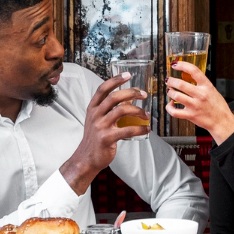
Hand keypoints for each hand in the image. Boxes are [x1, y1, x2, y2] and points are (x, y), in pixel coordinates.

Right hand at [60, 76, 147, 194]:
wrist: (86, 158)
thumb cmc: (95, 137)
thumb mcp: (98, 120)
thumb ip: (110, 109)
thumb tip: (129, 99)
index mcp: (93, 108)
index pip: (103, 89)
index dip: (115, 80)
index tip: (128, 75)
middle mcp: (95, 114)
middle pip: (114, 97)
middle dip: (131, 93)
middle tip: (144, 94)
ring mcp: (100, 126)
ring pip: (122, 110)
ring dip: (138, 111)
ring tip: (147, 114)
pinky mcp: (107, 138)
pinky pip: (127, 130)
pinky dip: (140, 128)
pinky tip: (146, 129)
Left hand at [165, 62, 233, 144]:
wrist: (222, 121)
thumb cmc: (219, 107)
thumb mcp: (213, 91)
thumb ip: (202, 84)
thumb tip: (189, 77)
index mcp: (207, 86)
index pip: (194, 71)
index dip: (182, 65)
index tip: (175, 64)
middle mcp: (201, 95)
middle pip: (181, 83)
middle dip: (171, 80)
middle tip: (169, 80)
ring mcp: (195, 105)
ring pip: (176, 95)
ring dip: (169, 92)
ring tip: (169, 91)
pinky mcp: (190, 115)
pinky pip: (175, 112)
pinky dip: (169, 107)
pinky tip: (170, 104)